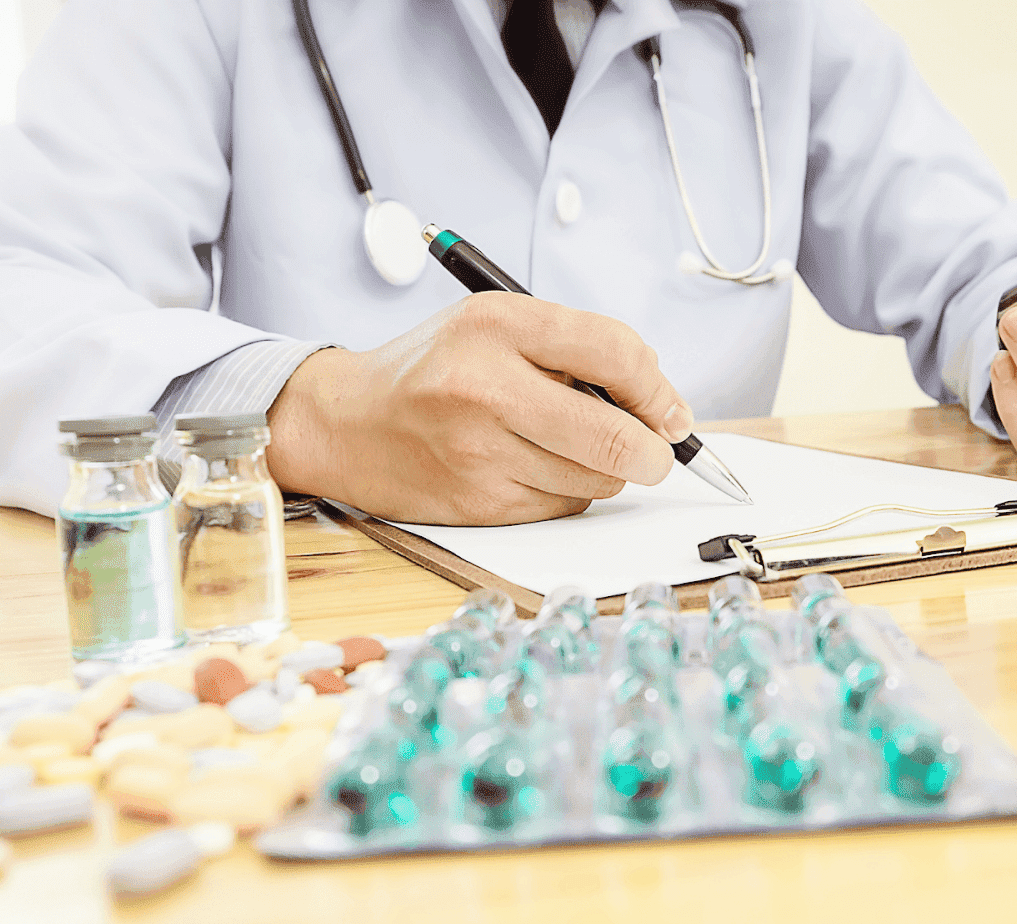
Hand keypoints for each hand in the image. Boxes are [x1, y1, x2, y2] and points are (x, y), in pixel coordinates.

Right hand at [265, 292, 692, 524]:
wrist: (345, 424)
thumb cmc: (433, 370)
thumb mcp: (495, 326)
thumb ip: (575, 349)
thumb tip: (661, 404)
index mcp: (496, 323)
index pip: (615, 353)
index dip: (659, 390)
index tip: (671, 412)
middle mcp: (485, 386)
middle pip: (616, 436)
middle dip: (654, 452)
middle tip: (657, 453)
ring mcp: (479, 451)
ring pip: (595, 480)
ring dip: (605, 472)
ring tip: (571, 448)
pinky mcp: (477, 502)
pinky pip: (561, 506)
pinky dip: (566, 493)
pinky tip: (533, 469)